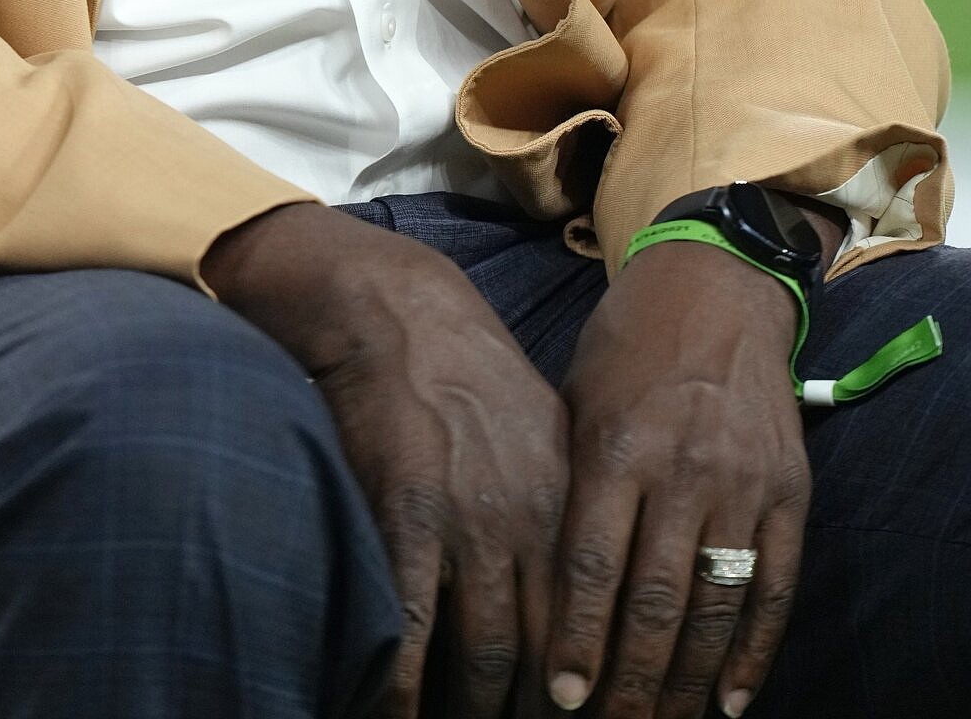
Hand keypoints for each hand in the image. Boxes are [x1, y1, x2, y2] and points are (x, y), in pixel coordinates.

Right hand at [204, 201, 568, 717]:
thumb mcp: (544, 428)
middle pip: (547, 655)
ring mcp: (466, 525)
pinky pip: (413, 630)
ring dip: (475, 709)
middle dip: (539, 712)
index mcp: (567, 503)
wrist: (397, 312)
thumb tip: (587, 570)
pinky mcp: (403, 520)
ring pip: (486, 657)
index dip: (590, 688)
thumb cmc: (469, 369)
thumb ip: (565, 503)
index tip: (584, 718)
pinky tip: (397, 711)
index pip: (593, 625)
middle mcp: (526, 523)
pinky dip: (407, 686)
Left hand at [546, 243, 812, 718]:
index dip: (578, 639)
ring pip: (715, 608)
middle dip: (629, 680)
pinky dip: (755, 652)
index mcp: (618, 445)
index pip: (594, 565)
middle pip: (655, 603)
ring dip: (686, 681)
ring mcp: (743, 483)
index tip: (562, 698)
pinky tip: (730, 701)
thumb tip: (535, 582)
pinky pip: (776, 588)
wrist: (717, 287)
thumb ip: (568, 485)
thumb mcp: (578, 400)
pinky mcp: (791, 491)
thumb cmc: (626, 345)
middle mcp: (684, 469)